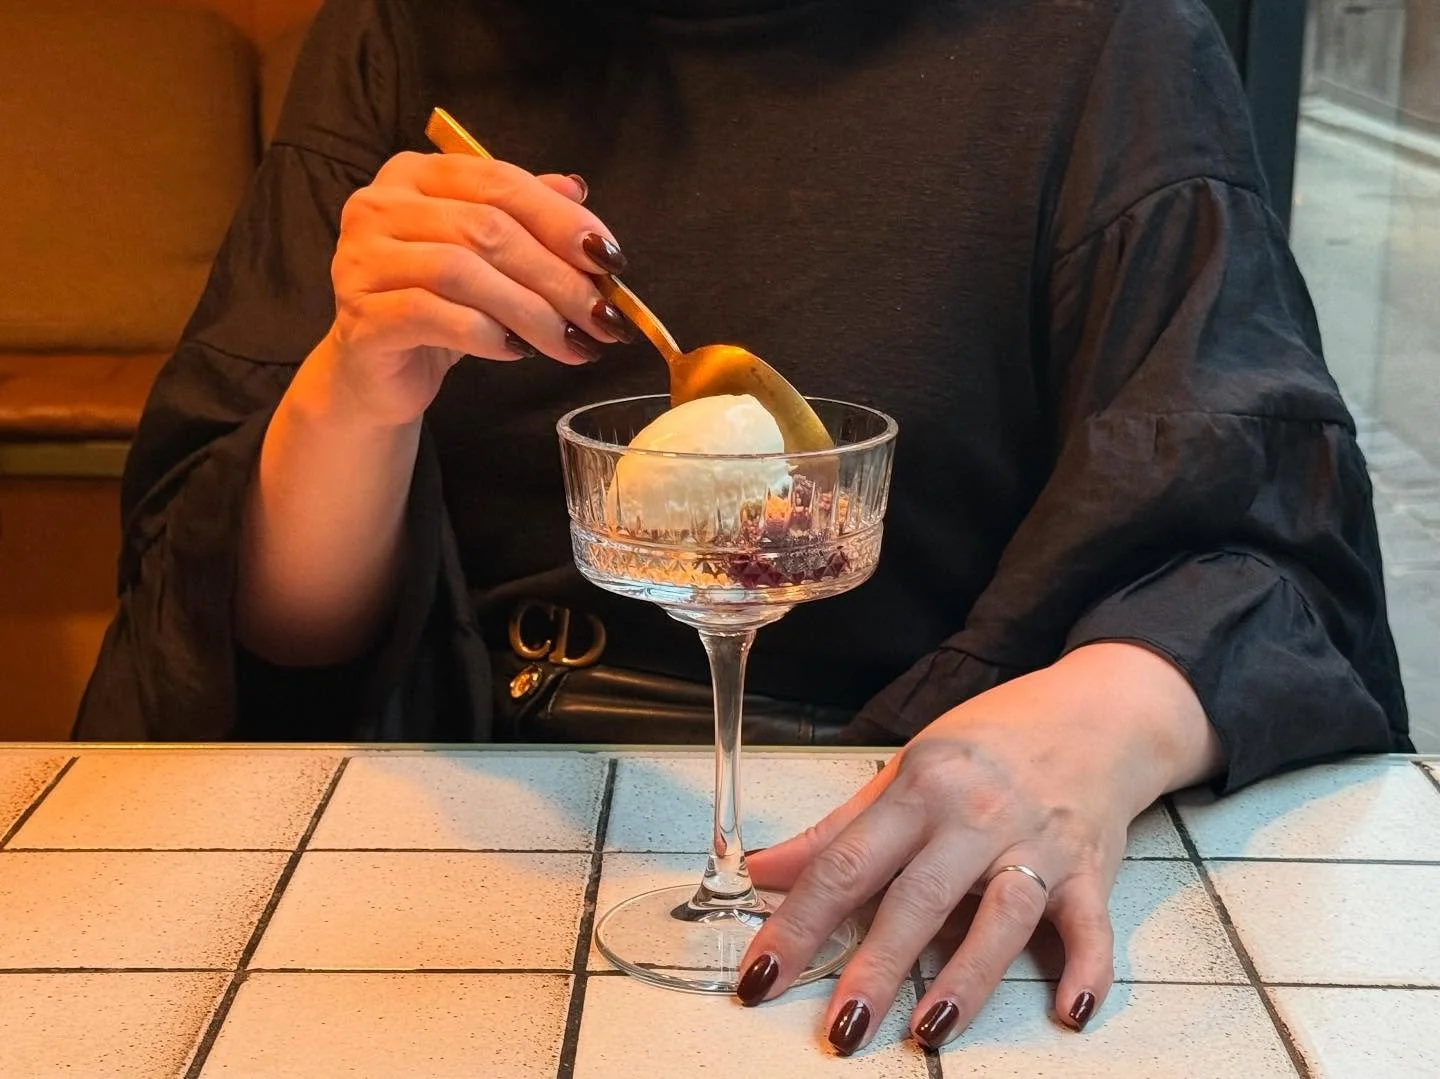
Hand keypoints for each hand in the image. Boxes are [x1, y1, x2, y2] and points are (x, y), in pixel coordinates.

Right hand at [322, 152, 632, 426]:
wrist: (376, 373)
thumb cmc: (436, 309)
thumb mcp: (486, 259)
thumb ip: (524, 218)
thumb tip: (578, 191)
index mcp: (414, 174)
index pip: (500, 182)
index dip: (562, 220)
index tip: (611, 260)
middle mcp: (379, 205)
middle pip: (488, 229)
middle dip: (558, 276)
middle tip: (604, 316)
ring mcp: (362, 259)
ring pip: (463, 272)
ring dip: (532, 311)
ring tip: (572, 343)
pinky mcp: (362, 316)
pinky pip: (433, 315)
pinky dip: (485, 334)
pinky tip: (518, 351)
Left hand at [737, 642, 1221, 1053]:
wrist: (1096, 712)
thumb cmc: (993, 742)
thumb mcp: (907, 767)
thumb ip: (838, 828)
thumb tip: (764, 872)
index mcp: (920, 789)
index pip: (845, 863)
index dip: (799, 923)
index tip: (762, 974)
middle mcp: (975, 817)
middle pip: (918, 898)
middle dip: (875, 966)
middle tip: (841, 1029)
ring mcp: (1036, 846)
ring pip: (1000, 918)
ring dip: (966, 979)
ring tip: (929, 1031)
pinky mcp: (1089, 871)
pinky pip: (1089, 926)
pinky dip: (1086, 969)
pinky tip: (1070, 1011)